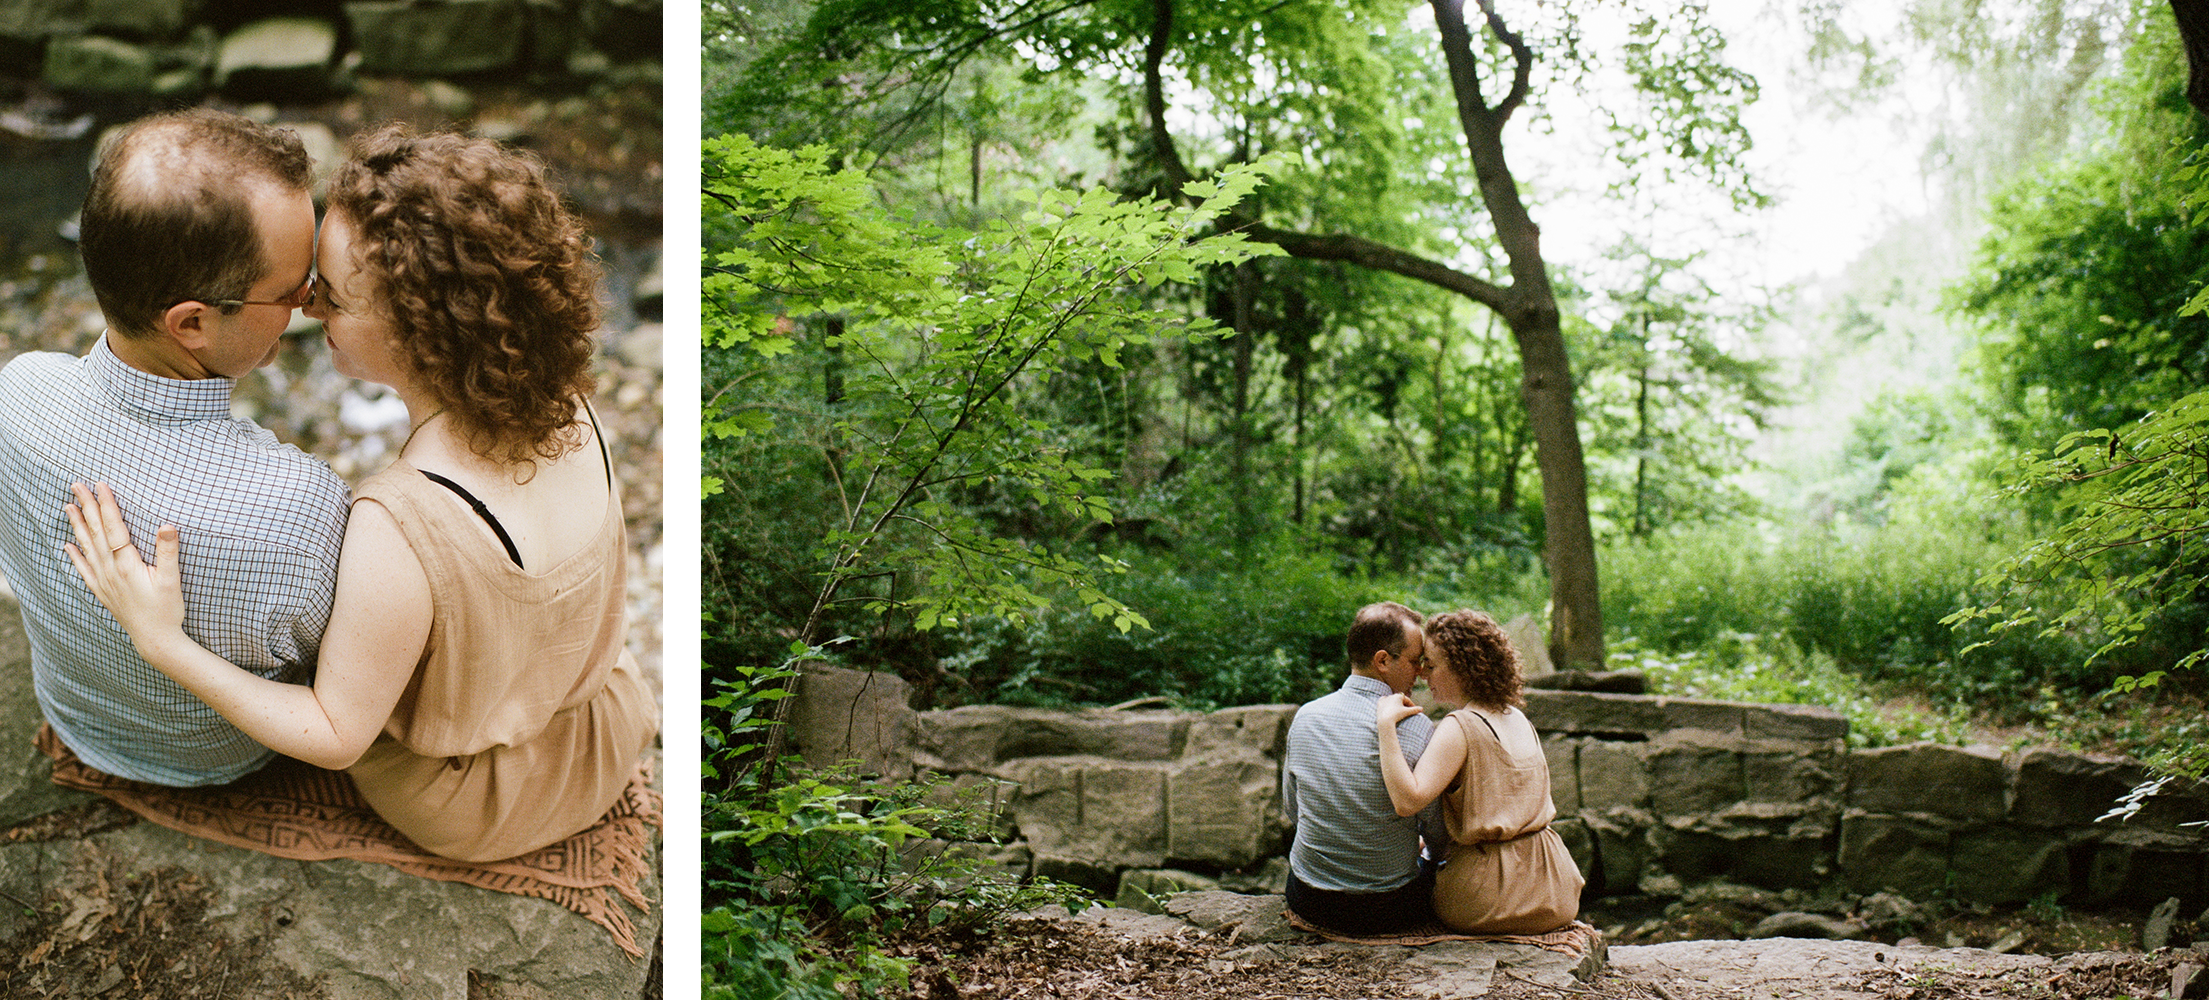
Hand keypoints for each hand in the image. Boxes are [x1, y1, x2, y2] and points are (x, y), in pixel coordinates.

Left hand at [61, 482, 186, 650]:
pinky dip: (75, 555)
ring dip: (77, 525)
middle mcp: (110, 570)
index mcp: (126, 564)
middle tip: (76, 486)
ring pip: (86, 546)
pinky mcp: (103, 591)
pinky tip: (68, 545)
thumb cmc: (166, 610)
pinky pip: (84, 569)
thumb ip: (168, 552)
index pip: (113, 527)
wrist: (155, 640)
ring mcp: (104, 581)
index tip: (100, 485)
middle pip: (95, 532)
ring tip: (68, 506)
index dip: (106, 505)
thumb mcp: (172, 580)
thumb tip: (167, 526)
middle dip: (86, 507)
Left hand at [1377, 693, 1423, 727]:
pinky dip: (1387, 703)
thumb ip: (1414, 710)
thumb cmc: (1397, 715)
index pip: (1406, 700)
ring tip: (1399, 708)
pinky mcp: (1379, 703)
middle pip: (1399, 700)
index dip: (1411, 704)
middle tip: (1408, 709)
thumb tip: (1422, 709)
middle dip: (1404, 704)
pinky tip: (1388, 705)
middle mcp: (1391, 696)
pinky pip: (1384, 701)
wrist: (1385, 720)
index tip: (1414, 709)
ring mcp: (1384, 699)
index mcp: (1398, 696)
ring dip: (1395, 703)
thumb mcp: (1407, 712)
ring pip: (1392, 700)